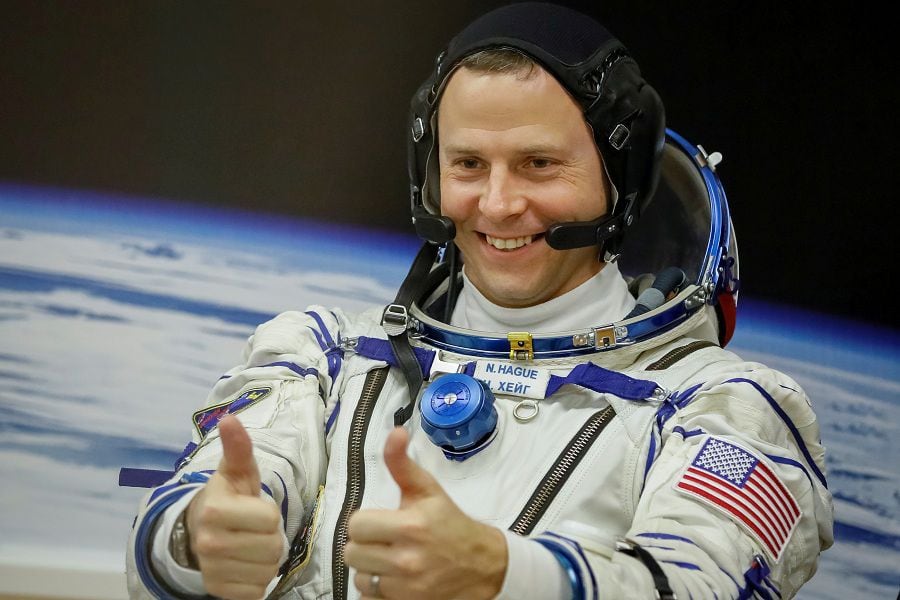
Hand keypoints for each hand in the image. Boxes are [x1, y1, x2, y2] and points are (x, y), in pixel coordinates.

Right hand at [186, 415, 284, 599]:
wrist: (198, 530)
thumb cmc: (227, 497)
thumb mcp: (236, 471)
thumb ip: (238, 447)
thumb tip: (230, 418)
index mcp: (215, 510)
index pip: (271, 518)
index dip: (269, 513)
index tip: (254, 508)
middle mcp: (208, 542)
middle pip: (272, 547)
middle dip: (271, 537)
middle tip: (254, 529)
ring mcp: (211, 570)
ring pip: (267, 571)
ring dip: (265, 559)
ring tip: (250, 545)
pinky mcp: (217, 591)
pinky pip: (256, 591)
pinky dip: (256, 580)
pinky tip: (244, 564)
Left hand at [345, 427, 506, 599]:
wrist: (483, 564)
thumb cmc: (451, 523)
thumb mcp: (428, 490)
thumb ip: (403, 464)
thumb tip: (395, 432)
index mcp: (410, 526)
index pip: (356, 525)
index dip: (366, 522)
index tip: (380, 522)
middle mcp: (407, 560)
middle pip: (352, 553)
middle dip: (366, 545)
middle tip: (384, 540)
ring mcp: (407, 589)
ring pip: (360, 578)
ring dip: (371, 570)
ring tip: (390, 560)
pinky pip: (370, 599)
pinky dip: (377, 592)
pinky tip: (393, 579)